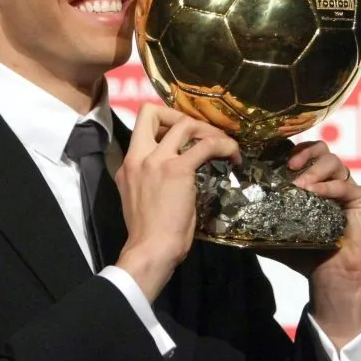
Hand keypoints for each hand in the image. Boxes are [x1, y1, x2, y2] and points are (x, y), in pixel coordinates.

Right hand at [113, 104, 240, 301]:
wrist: (151, 249)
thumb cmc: (148, 233)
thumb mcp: (139, 197)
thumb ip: (149, 179)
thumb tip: (171, 174)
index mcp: (128, 164)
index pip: (141, 127)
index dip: (163, 124)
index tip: (181, 135)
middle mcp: (138, 156)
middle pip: (152, 111)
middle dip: (178, 114)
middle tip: (200, 131)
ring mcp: (157, 160)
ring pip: (184, 123)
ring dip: (207, 130)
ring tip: (222, 144)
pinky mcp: (178, 169)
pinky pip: (206, 145)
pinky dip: (224, 145)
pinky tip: (233, 155)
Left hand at [257, 141, 360, 348]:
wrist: (330, 278)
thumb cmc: (305, 254)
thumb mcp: (275, 234)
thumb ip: (256, 221)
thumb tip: (224, 218)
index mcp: (311, 182)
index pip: (303, 153)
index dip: (290, 149)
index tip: (274, 157)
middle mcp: (330, 181)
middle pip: (322, 148)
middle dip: (304, 152)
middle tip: (289, 167)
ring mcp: (347, 189)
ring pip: (335, 162)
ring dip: (315, 169)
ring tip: (300, 184)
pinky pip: (348, 185)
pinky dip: (330, 187)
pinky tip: (315, 193)